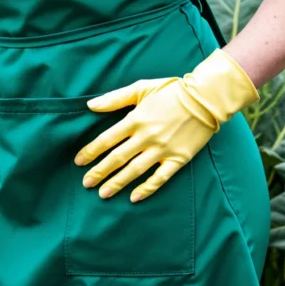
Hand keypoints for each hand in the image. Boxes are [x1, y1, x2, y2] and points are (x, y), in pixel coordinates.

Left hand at [76, 48, 258, 202]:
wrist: (205, 98)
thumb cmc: (172, 91)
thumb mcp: (141, 88)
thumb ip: (115, 98)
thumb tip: (90, 105)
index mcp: (135, 119)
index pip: (107, 139)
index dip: (91, 151)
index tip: (78, 162)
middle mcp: (146, 137)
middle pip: (117, 158)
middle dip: (99, 172)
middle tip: (86, 183)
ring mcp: (162, 150)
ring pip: (134, 171)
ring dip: (117, 183)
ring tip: (103, 193)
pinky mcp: (178, 159)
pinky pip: (159, 178)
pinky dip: (146, 189)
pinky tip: (134, 197)